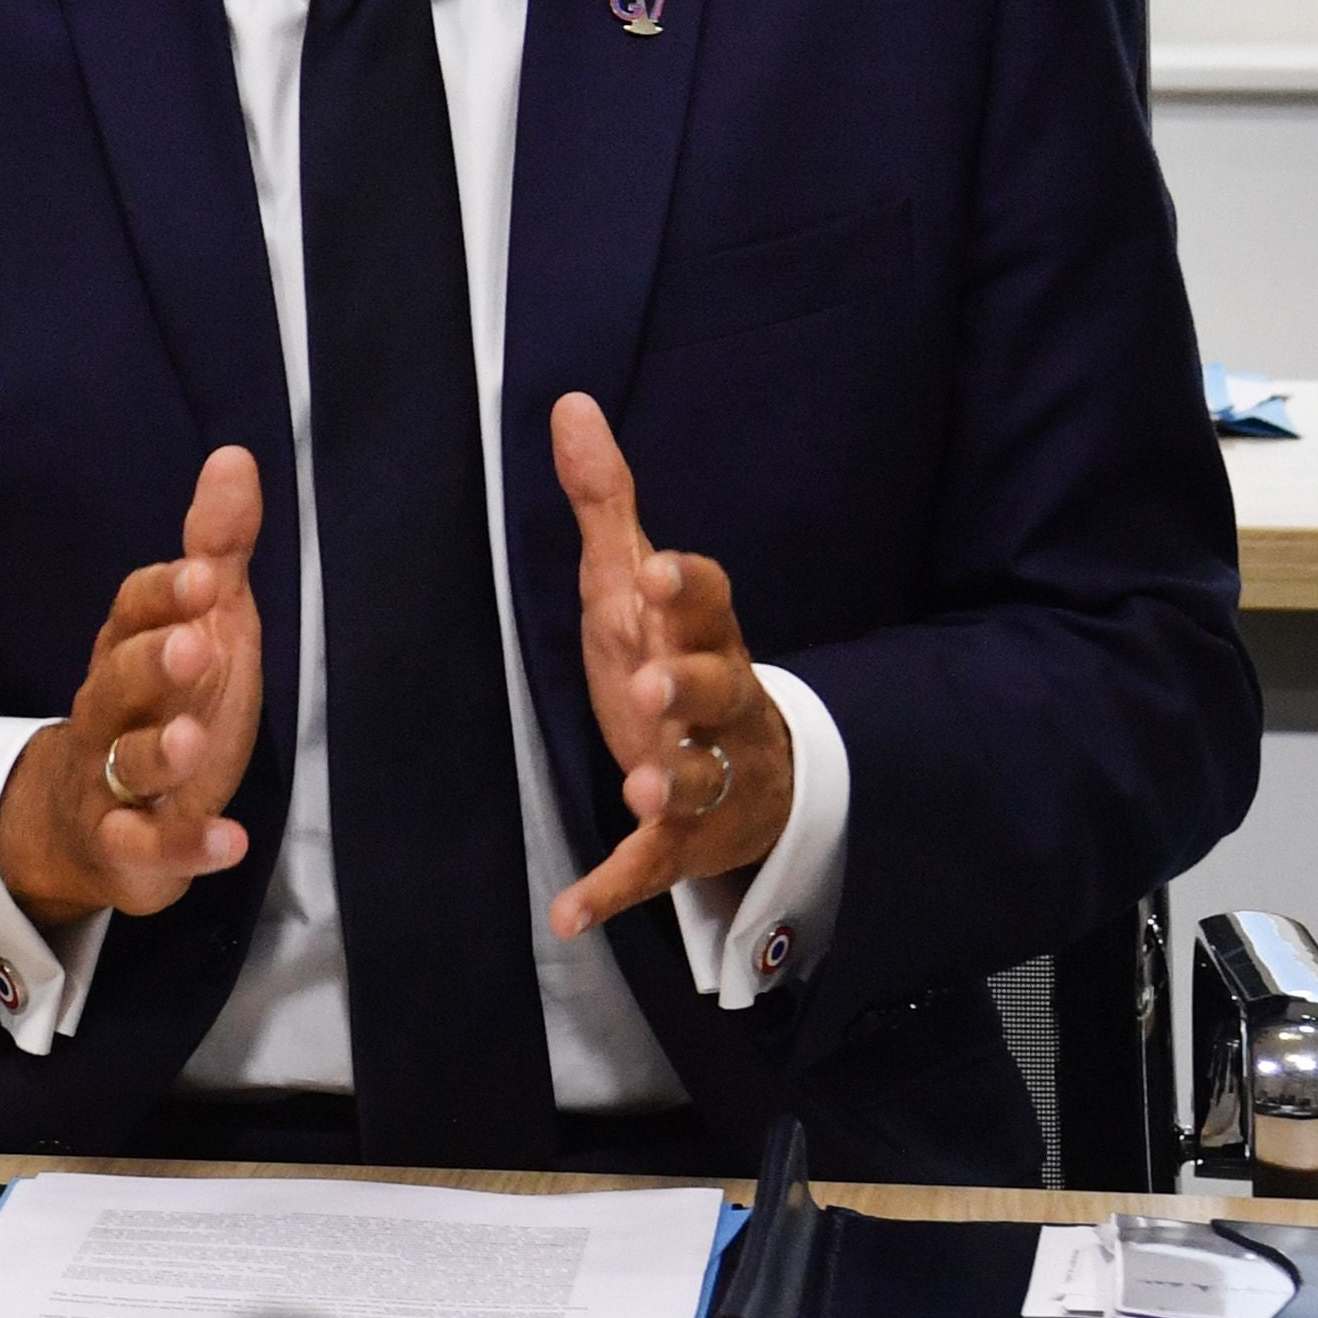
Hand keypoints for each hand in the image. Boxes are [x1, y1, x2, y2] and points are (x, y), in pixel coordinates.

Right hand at [0, 447, 269, 924]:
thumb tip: (235, 457)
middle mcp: (112, 710)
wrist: (85, 820)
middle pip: (117, 681)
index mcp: (129, 650)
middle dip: (151, 663)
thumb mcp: (199, 623)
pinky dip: (185, 847)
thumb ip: (217, 548)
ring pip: (125, 763)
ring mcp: (113, 780)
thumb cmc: (162, 704)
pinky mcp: (127, 846)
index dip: (163, 596)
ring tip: (192, 743)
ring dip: (157, 752)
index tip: (202, 575)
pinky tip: (228, 842)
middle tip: (192, 646)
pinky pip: (148, 847)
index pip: (132, 613)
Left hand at [547, 393, 792, 939]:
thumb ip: (605, 501)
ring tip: (637, 781)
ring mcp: (708, 775)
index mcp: (704, 635)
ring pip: (697, 778)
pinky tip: (568, 913)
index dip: (691, 588)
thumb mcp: (633, 583)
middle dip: (690, 683)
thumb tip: (568, 404)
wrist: (749, 774)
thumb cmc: (673, 657)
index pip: (711, 603)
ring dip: (668, 780)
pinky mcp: (684, 840)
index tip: (661, 568)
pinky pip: (650, 866)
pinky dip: (612, 890)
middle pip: (718, 688)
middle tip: (656, 681)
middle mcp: (718, 705)